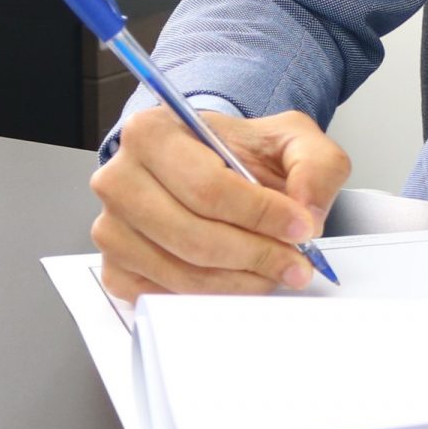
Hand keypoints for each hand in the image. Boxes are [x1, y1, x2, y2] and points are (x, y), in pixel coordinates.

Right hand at [89, 107, 349, 300]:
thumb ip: (315, 164)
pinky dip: (211, 295)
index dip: (261, 214)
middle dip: (256, 254)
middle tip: (297, 261)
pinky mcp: (116, 268)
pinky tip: (242, 279)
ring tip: (277, 270)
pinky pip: (164, 295)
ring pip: (180, 271)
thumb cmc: (241, 152)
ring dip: (240, 280)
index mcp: (152, 133)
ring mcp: (112, 228)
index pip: (207, 187)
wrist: (216, 167)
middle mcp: (119, 179)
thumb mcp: (292, 138)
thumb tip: (308, 211)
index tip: (302, 227)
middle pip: (192, 234)